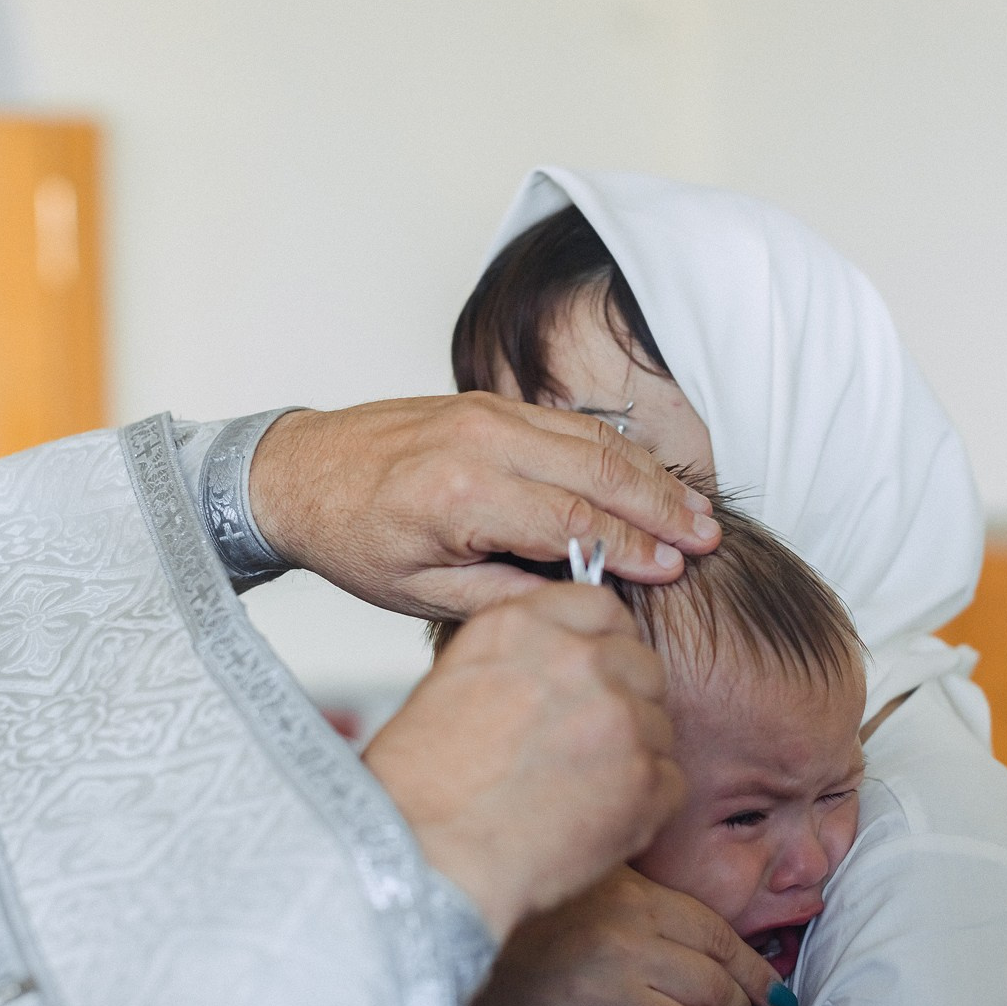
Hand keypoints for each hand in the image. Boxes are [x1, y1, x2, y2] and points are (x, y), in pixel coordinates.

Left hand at [248, 394, 720, 618]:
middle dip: (660, 507)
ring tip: (696, 512)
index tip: (673, 571)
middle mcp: (480, 442)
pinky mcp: (489, 401)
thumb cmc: (353, 541)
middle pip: (597, 470)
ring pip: (592, 439)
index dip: (630, 547)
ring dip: (650, 475)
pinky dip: (619, 449)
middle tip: (708, 539)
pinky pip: (569, 423)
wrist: (298, 472)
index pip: (571, 521)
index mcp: (460, 497)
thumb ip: (502, 598)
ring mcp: (487, 413)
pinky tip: (650, 477)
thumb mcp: (419, 595)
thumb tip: (577, 604)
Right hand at [364, 584, 682, 937]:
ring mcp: (620, 718)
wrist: (426, 856)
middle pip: (641, 664)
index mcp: (525, 625)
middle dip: (624, 700)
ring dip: (631, 756)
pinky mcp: (645, 779)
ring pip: (658, 726)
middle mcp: (579, 660)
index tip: (596, 670)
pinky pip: (669, 782)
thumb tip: (567, 654)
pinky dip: (642, 806)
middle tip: (586, 746)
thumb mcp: (458, 680)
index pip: (601, 604)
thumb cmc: (423, 786)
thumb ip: (524, 656)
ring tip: (575, 794)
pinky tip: (592, 824)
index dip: (603, 641)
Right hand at [465, 867, 784, 1005]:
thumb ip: (660, 907)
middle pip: (715, 994)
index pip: (722, 943)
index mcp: (637, 904)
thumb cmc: (541, 918)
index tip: (774, 996)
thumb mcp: (603, 885)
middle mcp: (624, 952)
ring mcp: (596, 1005)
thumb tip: (732, 948)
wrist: (451, 938)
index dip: (756, 975)